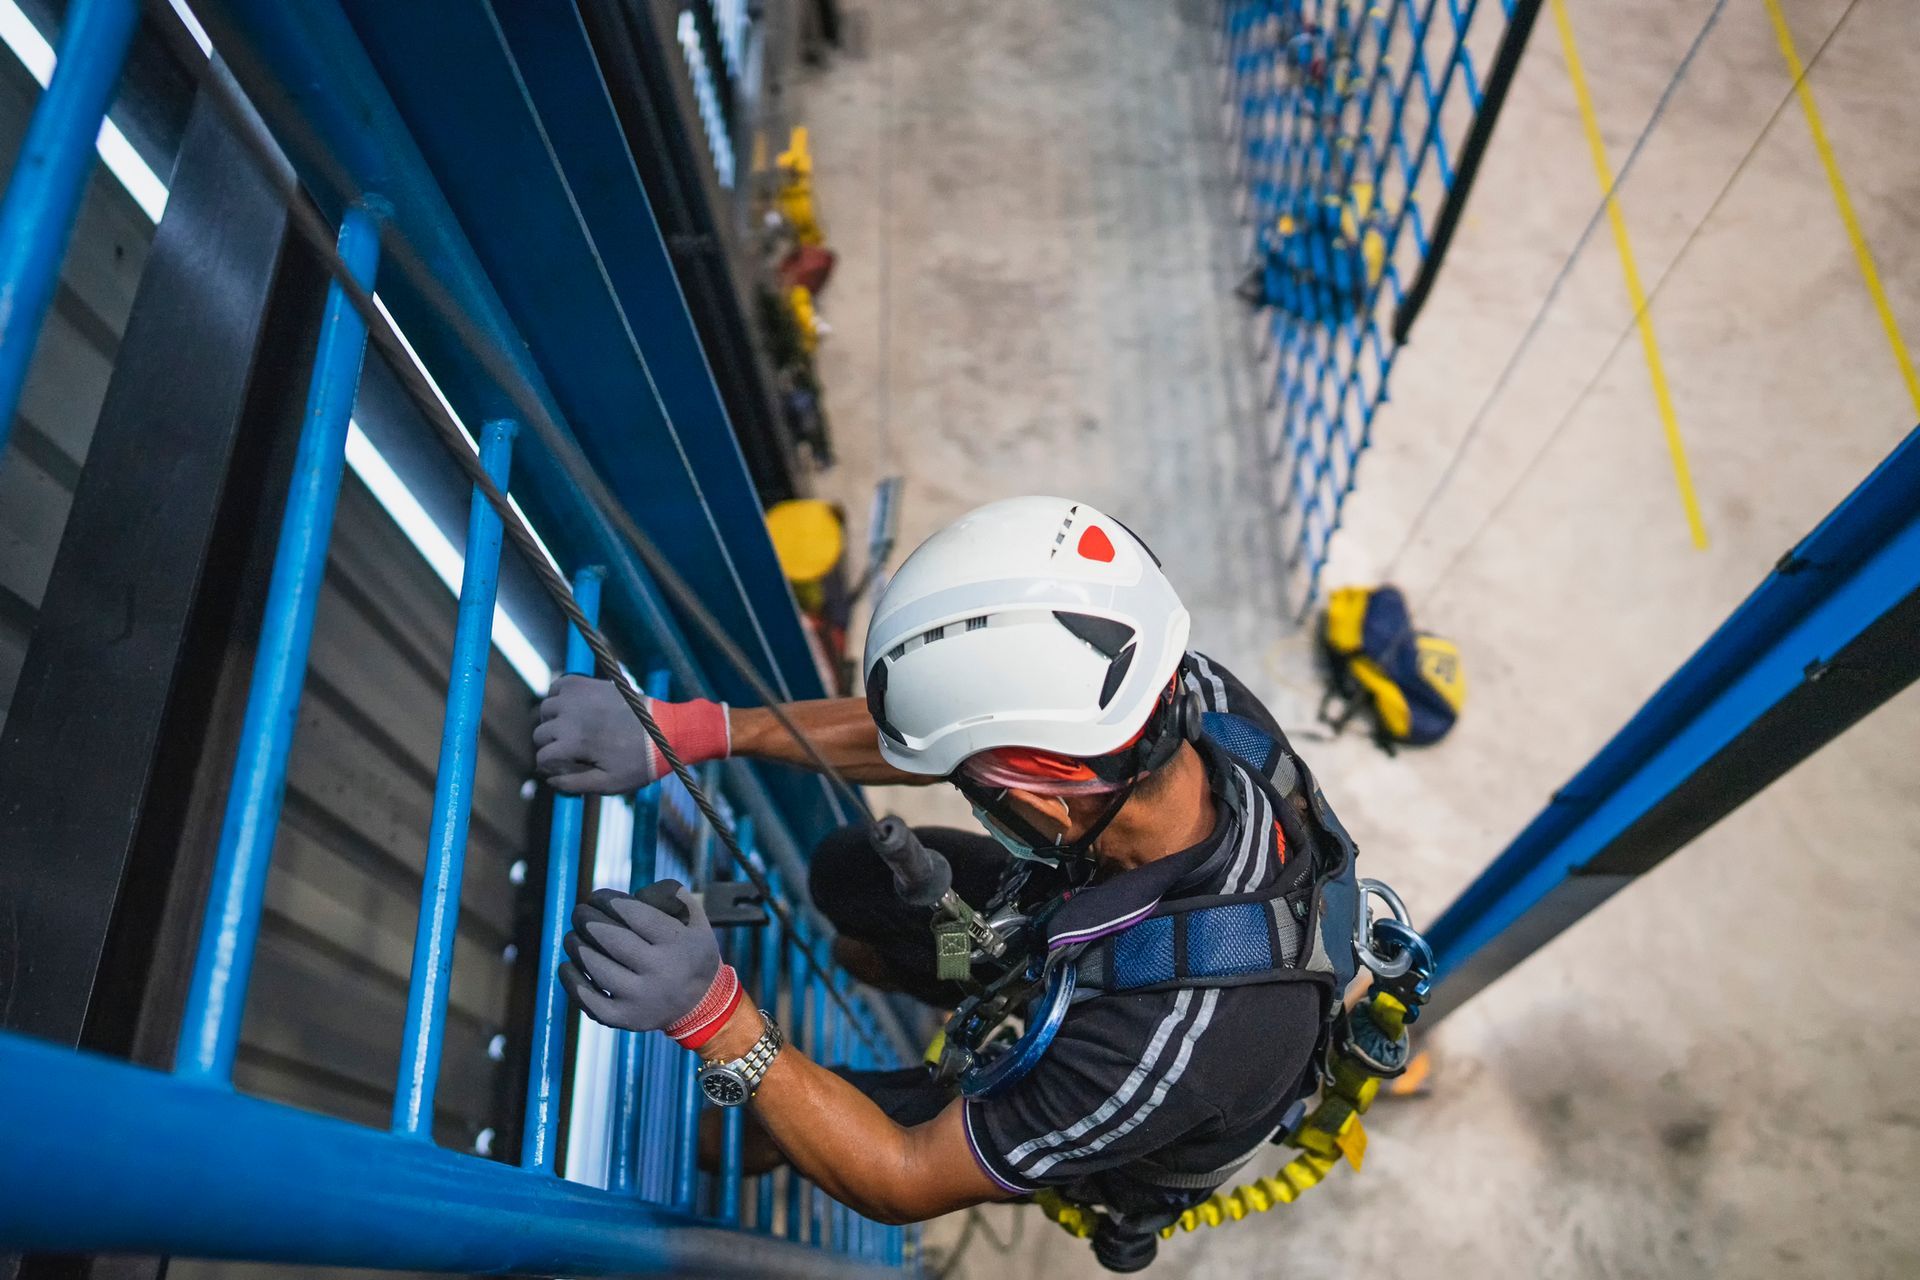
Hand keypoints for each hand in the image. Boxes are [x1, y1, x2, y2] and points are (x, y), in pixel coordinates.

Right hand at [533, 676, 728, 793]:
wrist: (666, 731)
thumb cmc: (639, 762)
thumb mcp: (608, 783)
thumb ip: (574, 784)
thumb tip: (548, 779)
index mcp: (575, 743)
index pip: (542, 757)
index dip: (549, 768)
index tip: (561, 769)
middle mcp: (572, 717)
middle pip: (540, 733)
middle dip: (550, 746)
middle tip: (569, 752)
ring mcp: (579, 697)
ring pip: (545, 709)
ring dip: (551, 721)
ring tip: (569, 731)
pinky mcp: (588, 683)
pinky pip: (558, 685)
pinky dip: (558, 696)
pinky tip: (569, 708)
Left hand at [559, 881, 739, 1046]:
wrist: (701, 1003)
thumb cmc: (688, 949)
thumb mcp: (693, 917)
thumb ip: (669, 894)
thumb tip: (632, 895)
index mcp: (679, 943)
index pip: (635, 915)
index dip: (608, 901)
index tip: (596, 896)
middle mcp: (662, 972)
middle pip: (612, 939)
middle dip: (586, 920)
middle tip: (579, 912)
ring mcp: (642, 999)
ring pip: (596, 967)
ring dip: (576, 946)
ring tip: (572, 936)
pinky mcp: (626, 1019)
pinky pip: (589, 1000)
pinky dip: (572, 980)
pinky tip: (567, 965)